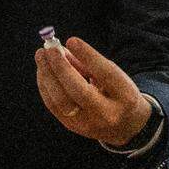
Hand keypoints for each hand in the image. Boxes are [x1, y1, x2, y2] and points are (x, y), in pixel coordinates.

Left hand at [35, 37, 151, 147]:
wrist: (126, 126)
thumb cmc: (119, 93)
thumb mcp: (115, 76)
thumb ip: (90, 63)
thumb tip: (62, 50)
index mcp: (125, 97)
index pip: (106, 74)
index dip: (88, 56)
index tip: (72, 40)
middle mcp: (108, 114)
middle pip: (79, 91)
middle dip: (61, 67)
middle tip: (50, 49)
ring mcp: (88, 125)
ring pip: (61, 100)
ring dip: (47, 75)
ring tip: (41, 55)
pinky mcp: (73, 127)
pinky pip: (53, 106)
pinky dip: (45, 85)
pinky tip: (43, 70)